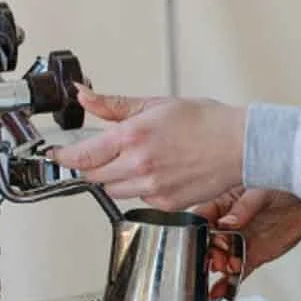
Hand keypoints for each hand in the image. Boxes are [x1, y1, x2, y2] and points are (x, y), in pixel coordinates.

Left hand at [51, 84, 246, 210]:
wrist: (241, 146)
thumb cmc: (207, 123)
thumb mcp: (157, 104)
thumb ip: (114, 105)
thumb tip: (85, 97)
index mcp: (133, 137)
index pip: (81, 156)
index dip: (64, 156)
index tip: (59, 153)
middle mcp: (139, 166)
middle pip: (94, 176)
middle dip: (95, 165)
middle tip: (108, 152)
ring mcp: (153, 187)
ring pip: (114, 191)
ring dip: (117, 178)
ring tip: (140, 160)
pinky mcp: (167, 203)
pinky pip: (140, 199)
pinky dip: (141, 188)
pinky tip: (159, 172)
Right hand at [193, 187, 300, 293]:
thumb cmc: (283, 185)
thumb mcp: (260, 191)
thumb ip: (243, 208)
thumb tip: (227, 222)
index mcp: (223, 203)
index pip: (202, 218)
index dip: (198, 230)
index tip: (201, 239)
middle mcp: (228, 225)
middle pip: (208, 243)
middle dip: (209, 252)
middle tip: (217, 258)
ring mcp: (240, 242)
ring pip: (222, 259)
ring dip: (219, 267)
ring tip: (226, 269)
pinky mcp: (253, 256)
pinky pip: (237, 272)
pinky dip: (228, 284)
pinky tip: (219, 293)